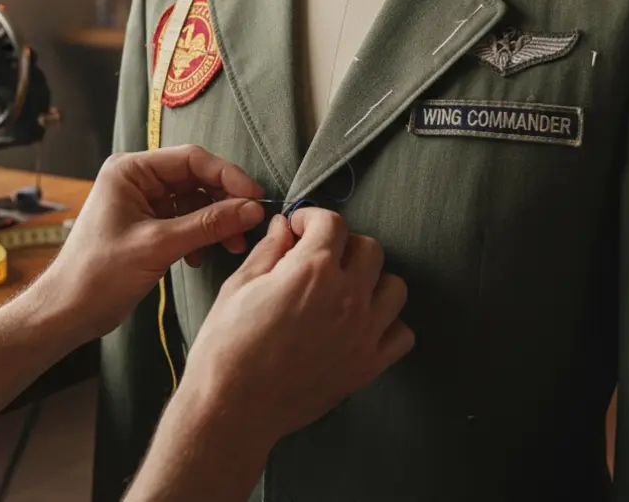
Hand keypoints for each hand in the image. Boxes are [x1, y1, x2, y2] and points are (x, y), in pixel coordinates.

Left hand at [36, 145, 265, 340]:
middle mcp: (137, 179)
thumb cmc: (100, 274)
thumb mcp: (159, 246)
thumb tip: (253, 209)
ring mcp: (143, 202)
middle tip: (250, 226)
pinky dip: (200, 236)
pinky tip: (201, 258)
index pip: (192, 159)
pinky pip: (186, 220)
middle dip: (225, 203)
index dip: (228, 176)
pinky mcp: (148, 225)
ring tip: (233, 246)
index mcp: (131, 170)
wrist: (68, 311)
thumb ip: (208, 225)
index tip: (256, 197)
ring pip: (195, 201)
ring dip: (216, 223)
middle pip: (196, 179)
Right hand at [177, 208, 413, 448]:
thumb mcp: (239, 287)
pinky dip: (388, 325)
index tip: (302, 228)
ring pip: (394, 286)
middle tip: (321, 258)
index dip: (313, 220)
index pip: (333, 223)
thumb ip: (269, 251)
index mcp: (312, 270)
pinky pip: (402, 333)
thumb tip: (283, 228)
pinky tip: (361, 325)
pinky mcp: (368, 364)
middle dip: (343, 246)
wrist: (233, 408)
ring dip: (372, 281)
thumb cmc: (227, 348)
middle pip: (369, 248)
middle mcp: (346, 296)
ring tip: (346, 290)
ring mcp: (363, 332)